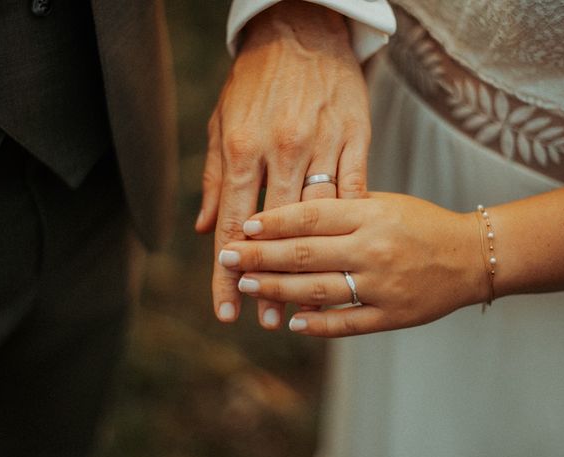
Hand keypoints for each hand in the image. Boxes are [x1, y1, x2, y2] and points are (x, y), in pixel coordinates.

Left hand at [195, 1, 370, 328]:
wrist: (303, 31)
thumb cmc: (257, 80)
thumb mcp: (221, 121)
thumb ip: (215, 176)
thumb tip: (206, 226)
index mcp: (242, 147)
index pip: (234, 223)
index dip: (228, 270)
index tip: (227, 307)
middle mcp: (282, 150)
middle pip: (276, 231)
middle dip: (268, 279)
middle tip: (261, 319)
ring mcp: (323, 144)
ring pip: (317, 219)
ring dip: (307, 265)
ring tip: (297, 305)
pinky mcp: (356, 139)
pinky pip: (355, 189)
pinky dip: (345, 230)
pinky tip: (342, 259)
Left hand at [218, 193, 488, 336]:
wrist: (471, 256)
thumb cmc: (422, 223)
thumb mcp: (386, 202)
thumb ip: (343, 206)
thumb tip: (291, 213)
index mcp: (370, 215)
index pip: (311, 216)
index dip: (274, 222)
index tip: (244, 226)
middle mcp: (373, 249)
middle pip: (305, 254)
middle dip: (260, 256)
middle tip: (226, 257)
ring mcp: (382, 285)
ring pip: (318, 289)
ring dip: (276, 289)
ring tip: (244, 285)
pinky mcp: (392, 315)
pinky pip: (348, 322)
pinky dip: (318, 324)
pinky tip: (292, 322)